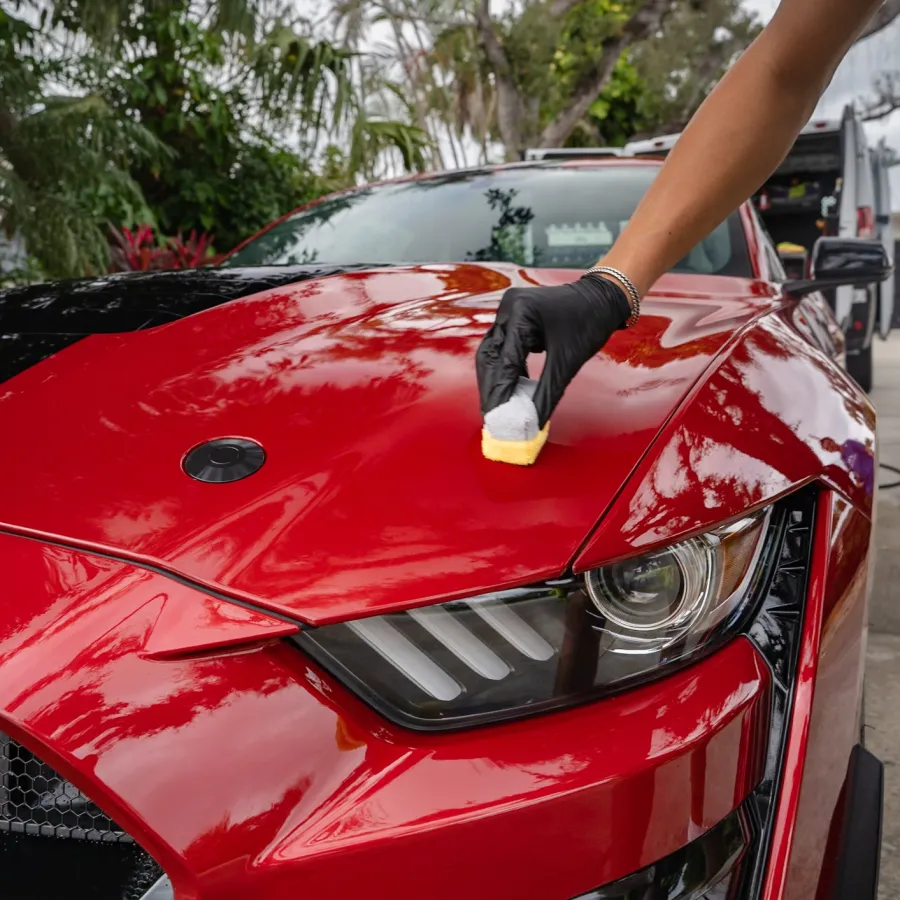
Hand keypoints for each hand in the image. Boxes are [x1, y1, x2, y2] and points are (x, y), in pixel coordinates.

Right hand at [476, 274, 630, 427]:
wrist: (604, 296)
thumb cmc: (590, 320)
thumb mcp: (568, 361)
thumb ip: (547, 393)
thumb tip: (534, 421)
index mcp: (520, 312)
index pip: (503, 361)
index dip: (499, 392)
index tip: (496, 417)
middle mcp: (508, 307)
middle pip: (490, 356)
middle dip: (490, 388)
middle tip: (491, 415)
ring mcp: (509, 310)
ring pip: (493, 352)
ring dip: (495, 379)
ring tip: (497, 406)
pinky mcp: (514, 316)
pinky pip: (503, 346)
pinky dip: (506, 368)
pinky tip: (510, 387)